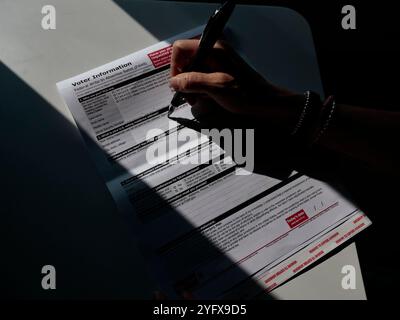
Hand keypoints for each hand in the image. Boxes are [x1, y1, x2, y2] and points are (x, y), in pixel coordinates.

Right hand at [169, 39, 303, 132]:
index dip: (175, 67)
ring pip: (193, 70)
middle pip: (186, 61)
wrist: (264, 102)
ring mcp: (217, 60)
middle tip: (189, 96)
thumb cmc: (246, 94)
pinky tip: (207, 98)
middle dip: (184, 79)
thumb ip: (193, 82)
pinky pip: (202, 76)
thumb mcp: (216, 87)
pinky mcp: (220, 70)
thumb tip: (174, 82)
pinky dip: (200, 87)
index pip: (180, 49)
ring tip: (198, 99)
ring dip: (192, 86)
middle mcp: (214, 51)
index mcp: (212, 49)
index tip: (178, 85)